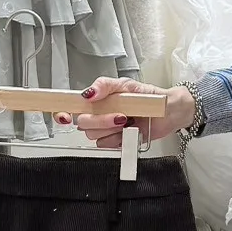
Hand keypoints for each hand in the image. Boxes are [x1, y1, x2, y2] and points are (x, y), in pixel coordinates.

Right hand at [56, 77, 195, 148]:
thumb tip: (89, 93)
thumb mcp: (126, 84)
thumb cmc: (148, 96)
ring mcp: (108, 131)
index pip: (71, 107)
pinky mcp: (118, 143)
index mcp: (97, 101)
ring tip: (129, 120)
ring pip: (95, 136)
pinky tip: (130, 131)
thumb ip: (105, 85)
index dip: (63, 113)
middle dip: (100, 121)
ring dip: (112, 129)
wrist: (168, 111)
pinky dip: (120, 139)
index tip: (65, 116)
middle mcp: (98, 116)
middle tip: (120, 115)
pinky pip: (109, 146)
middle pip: (83, 125)